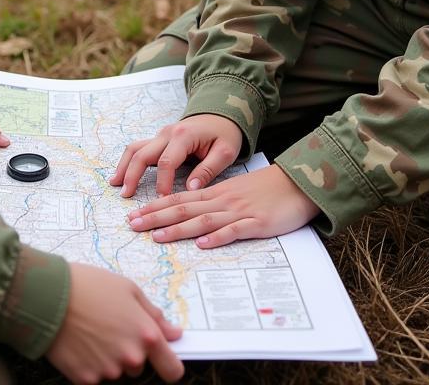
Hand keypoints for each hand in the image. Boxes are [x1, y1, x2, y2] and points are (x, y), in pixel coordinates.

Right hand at [46, 263, 182, 382]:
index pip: (172, 370)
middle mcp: (130, 357)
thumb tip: (174, 333)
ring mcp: (107, 371)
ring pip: (116, 371)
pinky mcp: (85, 380)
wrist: (48, 295)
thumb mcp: (128, 289)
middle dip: (129, 351)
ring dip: (109, 357)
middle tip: (110, 327)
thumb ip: (154, 315)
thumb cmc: (90, 285)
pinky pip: (95, 376)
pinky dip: (89, 363)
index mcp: (146, 335)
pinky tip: (79, 341)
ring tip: (91, 330)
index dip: (169, 365)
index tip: (163, 358)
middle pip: (139, 366)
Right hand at [109, 114, 242, 197]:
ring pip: (135, 148)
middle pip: (142, 153)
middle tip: (126, 195)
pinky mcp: (158, 139)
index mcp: (184, 135)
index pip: (167, 161)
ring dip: (124, 166)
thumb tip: (190, 189)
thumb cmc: (225, 134)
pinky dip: (129, 161)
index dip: (163, 183)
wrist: (220, 114)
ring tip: (116, 184)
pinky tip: (122, 175)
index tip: (162, 200)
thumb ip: (208, 170)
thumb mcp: (225, 152)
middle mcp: (167, 133)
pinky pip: (139, 149)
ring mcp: (160, 135)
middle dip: (132, 174)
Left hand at [128, 163, 319, 247]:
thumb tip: (190, 217)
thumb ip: (213, 204)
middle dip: (156, 217)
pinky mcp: (257, 223)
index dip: (155, 208)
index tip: (134, 215)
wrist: (296, 184)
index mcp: (215, 194)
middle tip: (132, 225)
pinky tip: (204, 244)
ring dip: (179, 229)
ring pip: (203, 219)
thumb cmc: (265, 191)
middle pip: (184, 208)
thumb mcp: (235, 194)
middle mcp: (222, 201)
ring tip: (158, 236)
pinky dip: (218, 237)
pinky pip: (235, 230)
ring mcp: (239, 212)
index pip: (179, 199)